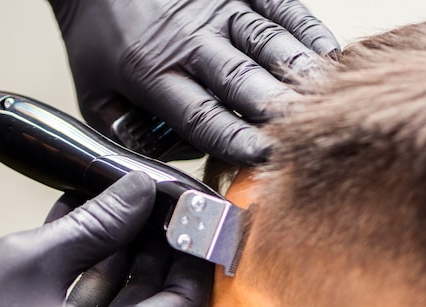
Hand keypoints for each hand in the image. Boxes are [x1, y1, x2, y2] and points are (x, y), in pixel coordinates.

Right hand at [0, 172, 211, 306]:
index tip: (193, 222)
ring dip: (120, 256)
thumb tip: (142, 192)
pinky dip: (90, 274)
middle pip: (151, 306)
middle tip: (154, 206)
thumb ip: (101, 223)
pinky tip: (85, 228)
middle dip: (153, 251)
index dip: (192, 261)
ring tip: (119, 207)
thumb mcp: (35, 258)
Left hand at [48, 0, 339, 164]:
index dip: (237, 140)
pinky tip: (329, 54)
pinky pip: (280, 8)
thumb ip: (129, 135)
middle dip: (275, 109)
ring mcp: (218, 10)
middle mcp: (191, 42)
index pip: (203, 117)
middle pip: (241, 80)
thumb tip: (167, 171)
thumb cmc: (100, 37)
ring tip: (326, 97)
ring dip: (297, 71)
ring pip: (265, 43)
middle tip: (307, 132)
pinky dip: (306, 31)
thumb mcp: (96, 95)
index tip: (267, 159)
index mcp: (154, 74)